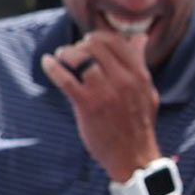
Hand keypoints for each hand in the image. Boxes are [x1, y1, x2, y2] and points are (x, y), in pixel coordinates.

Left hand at [40, 26, 162, 182]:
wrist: (133, 156)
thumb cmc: (138, 124)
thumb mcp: (146, 91)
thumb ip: (141, 64)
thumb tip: (139, 38)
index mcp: (140, 75)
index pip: (117, 42)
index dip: (98, 37)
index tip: (89, 43)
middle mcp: (125, 80)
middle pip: (97, 46)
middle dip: (81, 45)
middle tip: (73, 52)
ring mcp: (106, 92)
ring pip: (82, 57)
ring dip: (67, 53)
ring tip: (61, 57)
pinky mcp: (88, 105)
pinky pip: (66, 78)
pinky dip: (53, 67)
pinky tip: (48, 62)